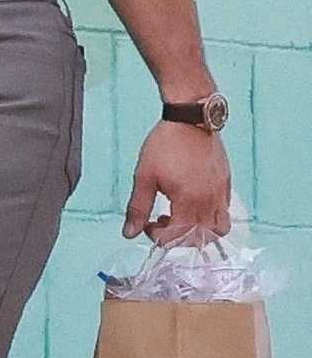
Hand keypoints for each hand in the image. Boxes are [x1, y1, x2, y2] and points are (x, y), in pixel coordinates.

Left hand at [123, 123, 231, 242]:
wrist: (190, 118)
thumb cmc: (166, 143)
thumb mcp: (145, 176)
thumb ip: (138, 208)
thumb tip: (129, 232)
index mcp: (188, 201)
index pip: (177, 238)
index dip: (159, 237)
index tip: (148, 224)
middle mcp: (209, 201)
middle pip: (199, 239)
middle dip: (177, 236)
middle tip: (162, 220)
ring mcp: (221, 193)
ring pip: (218, 229)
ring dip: (199, 231)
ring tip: (181, 215)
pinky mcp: (226, 183)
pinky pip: (225, 211)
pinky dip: (211, 217)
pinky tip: (193, 203)